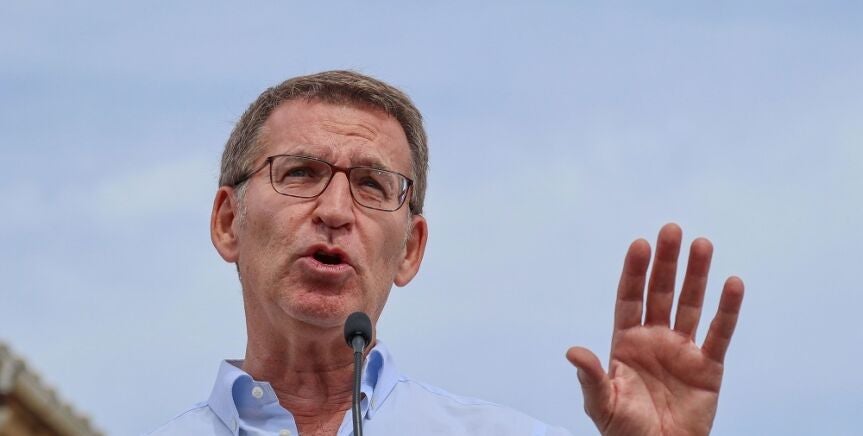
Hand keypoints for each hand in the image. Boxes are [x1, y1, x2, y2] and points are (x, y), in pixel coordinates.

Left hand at [566, 223, 743, 435]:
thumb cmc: (625, 431)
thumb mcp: (602, 404)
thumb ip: (591, 377)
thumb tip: (573, 351)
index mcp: (626, 342)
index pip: (630, 298)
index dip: (634, 272)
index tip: (640, 244)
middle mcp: (655, 339)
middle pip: (661, 292)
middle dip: (666, 262)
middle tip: (672, 229)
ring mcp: (682, 350)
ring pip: (690, 304)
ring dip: (696, 275)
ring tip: (702, 244)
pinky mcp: (708, 367)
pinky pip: (719, 333)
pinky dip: (727, 310)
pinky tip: (732, 283)